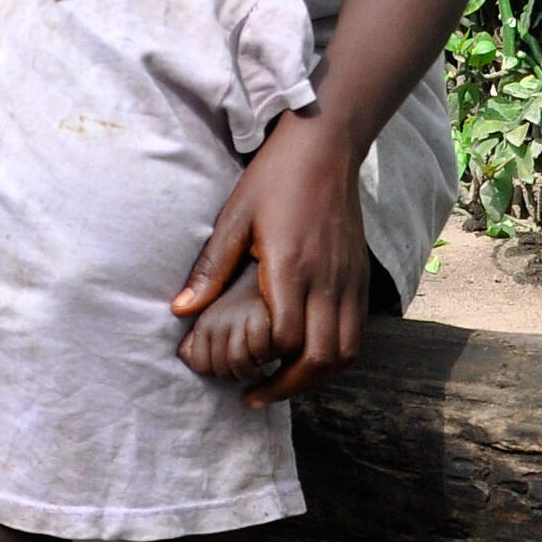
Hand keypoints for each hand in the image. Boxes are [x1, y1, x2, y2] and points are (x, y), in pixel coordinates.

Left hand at [170, 109, 368, 409]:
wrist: (327, 145)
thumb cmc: (275, 177)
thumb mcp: (234, 216)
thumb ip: (211, 268)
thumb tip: (180, 311)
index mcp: (292, 267)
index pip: (286, 338)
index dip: (266, 362)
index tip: (242, 375)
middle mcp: (328, 280)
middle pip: (322, 358)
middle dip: (290, 387)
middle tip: (258, 396)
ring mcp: (350, 279)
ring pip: (347, 351)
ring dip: (317, 376)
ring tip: (285, 382)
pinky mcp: (361, 275)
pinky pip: (357, 332)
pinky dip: (336, 354)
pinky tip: (309, 353)